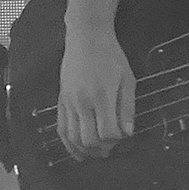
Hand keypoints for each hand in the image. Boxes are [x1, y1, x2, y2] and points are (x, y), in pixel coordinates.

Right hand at [54, 25, 134, 160]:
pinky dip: (67, 143)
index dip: (117, 140)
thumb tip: (128, 133)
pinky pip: (60, 127)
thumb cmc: (110, 56)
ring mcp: (69, 101)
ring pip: (73, 137)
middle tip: (111, 149)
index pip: (108, 132)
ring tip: (96, 153)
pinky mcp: (61, 99)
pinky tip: (76, 150)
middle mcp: (82, 102)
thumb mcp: (128, 79)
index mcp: (102, 96)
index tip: (123, 136)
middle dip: (102, 149)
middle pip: (89, 139)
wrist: (86, 36)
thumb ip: (128, 108)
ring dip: (85, 150)